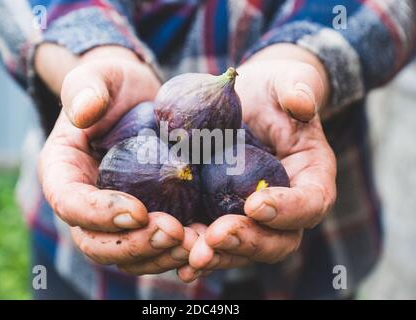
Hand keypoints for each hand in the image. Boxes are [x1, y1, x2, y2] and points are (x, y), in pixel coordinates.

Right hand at [37, 45, 192, 272]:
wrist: (138, 99)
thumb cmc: (113, 86)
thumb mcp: (98, 77)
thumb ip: (85, 89)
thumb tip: (83, 111)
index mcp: (65, 173)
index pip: (70, 203)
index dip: (98, 214)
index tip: (138, 211)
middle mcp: (86, 203)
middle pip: (96, 243)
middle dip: (134, 245)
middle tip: (173, 233)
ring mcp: (116, 216)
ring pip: (128, 254)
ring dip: (160, 255)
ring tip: (194, 243)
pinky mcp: (147, 217)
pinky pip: (156, 245)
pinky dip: (179, 249)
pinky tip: (205, 240)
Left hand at [187, 44, 336, 272]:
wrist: (247, 102)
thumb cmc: (272, 92)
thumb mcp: (287, 81)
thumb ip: (298, 89)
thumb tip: (301, 101)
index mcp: (310, 178)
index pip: (310, 203)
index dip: (289, 210)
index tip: (256, 204)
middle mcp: (286, 208)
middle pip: (278, 240)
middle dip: (247, 242)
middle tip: (216, 236)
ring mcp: (253, 218)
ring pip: (244, 250)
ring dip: (219, 255)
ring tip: (192, 255)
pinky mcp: (223, 216)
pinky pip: (215, 243)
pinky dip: (198, 252)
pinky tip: (178, 260)